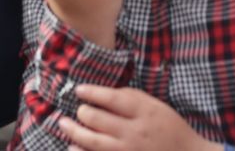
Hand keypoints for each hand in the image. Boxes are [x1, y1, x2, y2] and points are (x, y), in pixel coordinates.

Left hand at [58, 86, 216, 150]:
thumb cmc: (171, 128)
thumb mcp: (156, 106)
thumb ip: (132, 97)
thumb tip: (103, 93)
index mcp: (144, 111)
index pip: (111, 97)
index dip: (91, 92)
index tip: (79, 90)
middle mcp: (134, 132)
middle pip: (97, 119)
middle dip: (82, 112)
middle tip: (77, 110)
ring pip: (93, 141)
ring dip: (74, 132)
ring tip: (63, 124)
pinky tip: (72, 147)